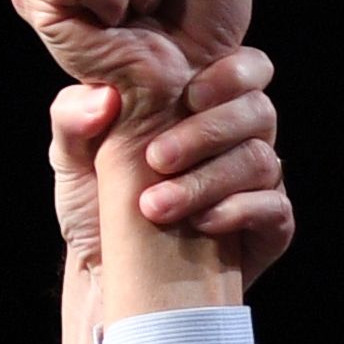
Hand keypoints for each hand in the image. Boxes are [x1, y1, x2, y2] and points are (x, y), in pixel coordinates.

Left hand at [48, 53, 287, 343]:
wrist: (106, 276)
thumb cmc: (95, 205)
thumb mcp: (70, 157)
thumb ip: (72, 116)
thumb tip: (104, 97)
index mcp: (203, 105)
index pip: (245, 68)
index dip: (230, 73)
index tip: (188, 95)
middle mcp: (238, 138)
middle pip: (258, 109)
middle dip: (208, 130)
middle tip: (157, 159)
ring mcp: (256, 184)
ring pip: (260, 159)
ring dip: (208, 179)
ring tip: (155, 206)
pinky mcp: (268, 226)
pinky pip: (273, 207)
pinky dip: (236, 210)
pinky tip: (199, 224)